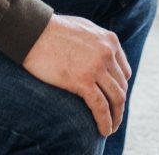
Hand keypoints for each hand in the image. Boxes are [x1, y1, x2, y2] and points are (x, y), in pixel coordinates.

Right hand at [22, 14, 130, 136]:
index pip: (124, 71)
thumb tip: (103, 55)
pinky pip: (100, 107)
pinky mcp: (83, 81)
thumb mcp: (85, 29)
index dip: (120, 87)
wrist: (34, 32)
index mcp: (110, 40)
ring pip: (116, 98)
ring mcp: (97, 67)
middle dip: (119, 104)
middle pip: (121, 86)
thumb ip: (98, 42)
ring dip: (116, 116)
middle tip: (114, 117)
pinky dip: (105, 121)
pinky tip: (104, 130)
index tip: (113, 98)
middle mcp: (108, 53)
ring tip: (111, 128)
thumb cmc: (54, 30)